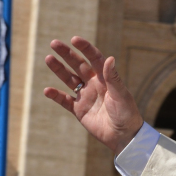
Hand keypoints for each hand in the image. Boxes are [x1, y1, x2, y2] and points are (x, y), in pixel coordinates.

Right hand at [44, 36, 143, 154]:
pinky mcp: (79, 110)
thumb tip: (109, 58)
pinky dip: (56, 96)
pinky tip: (48, 90)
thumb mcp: (121, 95)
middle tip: (54, 43)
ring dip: (59, 70)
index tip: (75, 39)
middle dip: (67, 54)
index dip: (85, 49)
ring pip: (69, 80)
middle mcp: (95, 85)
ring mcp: (86, 97)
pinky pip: (65, 101)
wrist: (124, 136)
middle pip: (78, 66)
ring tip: (48, 59)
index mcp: (106, 79)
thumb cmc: (127, 114)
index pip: (94, 59)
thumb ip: (113, 78)